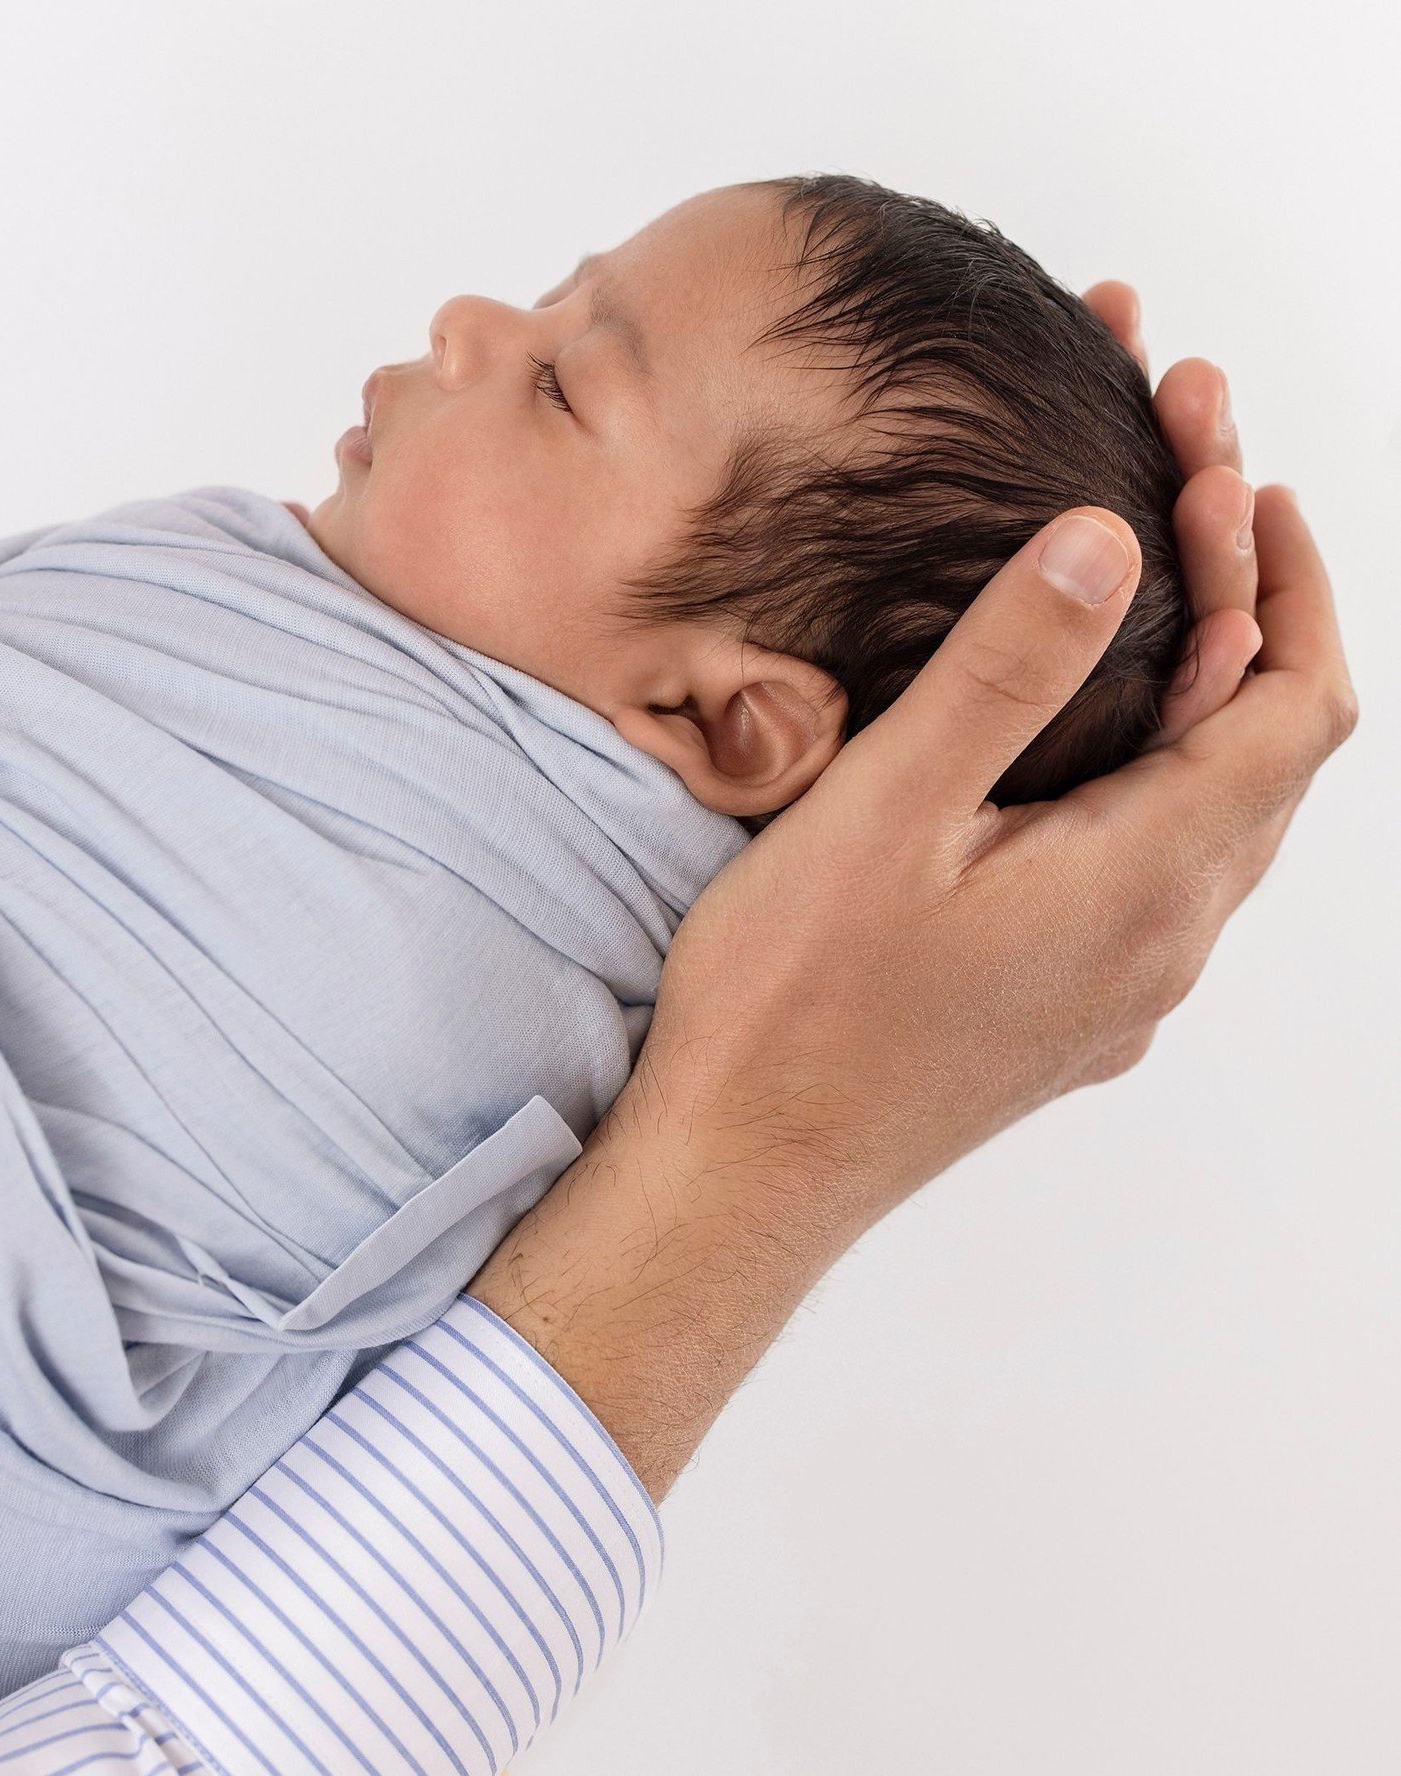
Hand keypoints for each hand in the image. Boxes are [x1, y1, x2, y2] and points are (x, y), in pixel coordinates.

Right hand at [471, 302, 1356, 1498]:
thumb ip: (1005, 672)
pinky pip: (1163, 866)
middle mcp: (1164, 942)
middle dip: (1248, 601)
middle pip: (1268, 747)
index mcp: (1144, 881)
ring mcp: (1123, 986)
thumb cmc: (796, 1007)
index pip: (1295, 703)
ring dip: (1205, 687)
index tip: (1231, 473)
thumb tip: (1109, 539)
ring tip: (1142, 585)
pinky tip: (1083, 736)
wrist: (745, 1173)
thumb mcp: (888, 813)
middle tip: (1179, 487)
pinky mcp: (1072, 1009)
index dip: (1290, 577)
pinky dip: (1158, 767)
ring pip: (1218, 809)